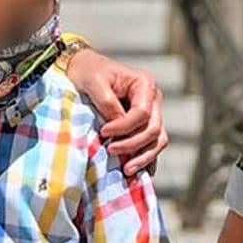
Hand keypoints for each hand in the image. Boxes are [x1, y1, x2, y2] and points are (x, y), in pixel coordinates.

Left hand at [66, 48, 165, 175]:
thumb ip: (108, 103)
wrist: (84, 70)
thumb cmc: (89, 72)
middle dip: (133, 144)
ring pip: (157, 141)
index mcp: (145, 84)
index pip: (143, 113)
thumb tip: (117, 127)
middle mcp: (153, 99)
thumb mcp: (94, 82)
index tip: (104, 132)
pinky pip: (152, 146)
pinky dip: (146, 160)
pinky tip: (137, 173)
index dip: (125, 127)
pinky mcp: (144, 126)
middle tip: (111, 151)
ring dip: (143, 157)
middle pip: (154, 129)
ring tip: (126, 170)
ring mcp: (152, 114)